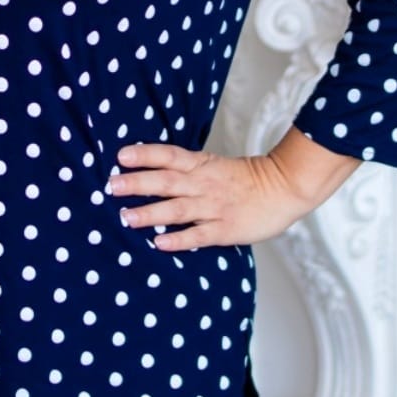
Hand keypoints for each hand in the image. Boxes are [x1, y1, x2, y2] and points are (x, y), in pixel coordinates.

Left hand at [110, 129, 358, 252]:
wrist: (284, 188)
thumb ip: (186, 169)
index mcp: (202, 165)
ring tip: (126, 217)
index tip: (121, 155)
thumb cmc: (246, 179)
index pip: (169, 155)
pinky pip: (198, 235)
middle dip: (138, 183)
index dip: (145, 154)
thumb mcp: (213, 165)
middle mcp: (204, 184)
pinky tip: (159, 243)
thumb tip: (151, 170)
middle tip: (112, 185)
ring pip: (177, 209)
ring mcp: (214, 207)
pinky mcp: (225, 230)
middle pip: (167, 181)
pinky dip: (179, 240)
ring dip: (150, 212)